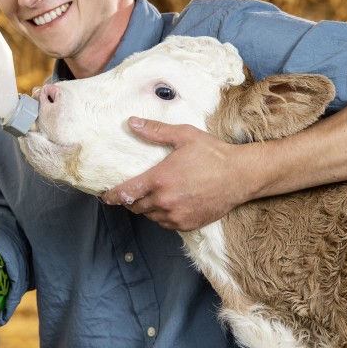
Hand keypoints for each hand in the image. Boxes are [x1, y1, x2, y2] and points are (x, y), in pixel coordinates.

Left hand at [100, 118, 250, 230]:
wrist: (240, 176)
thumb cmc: (213, 153)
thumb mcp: (184, 136)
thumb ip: (155, 131)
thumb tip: (131, 123)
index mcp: (159, 179)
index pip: (126, 192)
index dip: (112, 196)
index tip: (106, 197)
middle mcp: (165, 201)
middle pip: (136, 206)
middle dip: (131, 200)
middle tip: (131, 193)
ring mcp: (176, 215)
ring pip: (150, 216)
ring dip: (147, 208)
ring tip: (152, 197)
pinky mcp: (187, 224)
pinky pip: (166, 224)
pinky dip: (163, 216)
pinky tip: (168, 205)